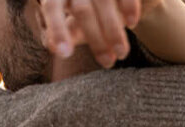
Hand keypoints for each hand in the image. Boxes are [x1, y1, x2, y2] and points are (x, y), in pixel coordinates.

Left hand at [40, 0, 164, 67]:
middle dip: (95, 39)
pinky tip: (131, 24)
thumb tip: (52, 46)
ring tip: (121, 53)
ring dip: (113, 30)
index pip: (52, 7)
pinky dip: (129, 7)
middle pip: (82, 9)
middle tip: (108, 63)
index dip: (57, 30)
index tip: (65, 54)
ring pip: (104, 2)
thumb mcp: (73, 22)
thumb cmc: (87, 10)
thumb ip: (63, 33)